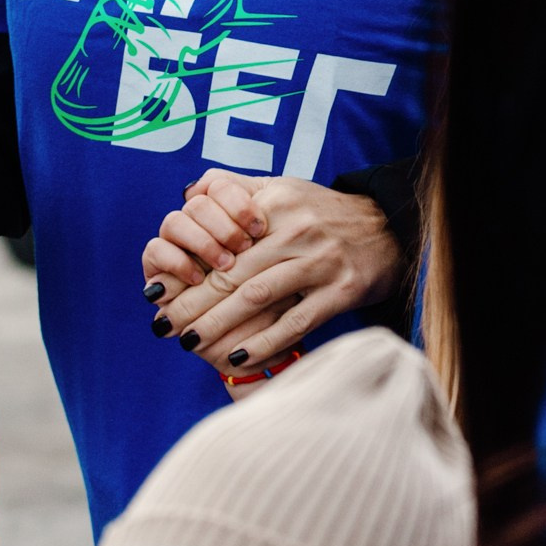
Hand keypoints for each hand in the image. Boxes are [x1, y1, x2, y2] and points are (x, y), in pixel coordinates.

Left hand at [146, 172, 402, 372]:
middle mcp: (296, 230)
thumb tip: (185, 193)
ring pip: (258, 297)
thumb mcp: (281, 187)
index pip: (220, 240)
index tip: (159, 292)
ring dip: (219, 324)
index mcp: (275, 203)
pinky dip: (264, 342)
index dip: (187, 268)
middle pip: (233, 273)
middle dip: (194, 303)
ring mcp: (320, 262)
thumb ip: (235, 188)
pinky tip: (237, 358)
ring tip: (189, 343)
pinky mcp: (341, 291)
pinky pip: (295, 322)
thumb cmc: (320, 212)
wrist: (387, 228)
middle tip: (165, 326)